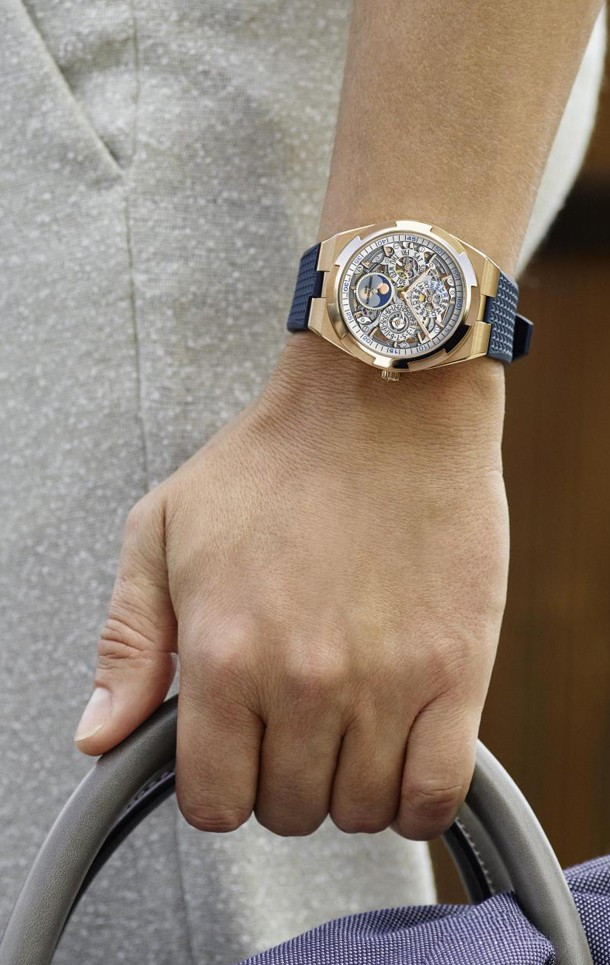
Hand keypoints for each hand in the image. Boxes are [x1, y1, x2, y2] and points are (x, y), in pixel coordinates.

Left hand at [74, 334, 508, 839]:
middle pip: (287, 811)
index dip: (220, 789)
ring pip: (360, 811)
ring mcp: (385, 684)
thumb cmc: (276, 458)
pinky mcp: (457, 673)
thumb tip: (100, 737)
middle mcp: (302, 682)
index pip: (213, 800)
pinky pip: (435, 796)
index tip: (237, 759)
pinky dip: (416, 800)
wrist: (384, 405)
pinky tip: (404, 757)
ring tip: (349, 727)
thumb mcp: (163, 530)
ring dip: (349, 786)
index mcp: (224, 653)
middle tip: (294, 725)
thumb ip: (128, 642)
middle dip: (283, 781)